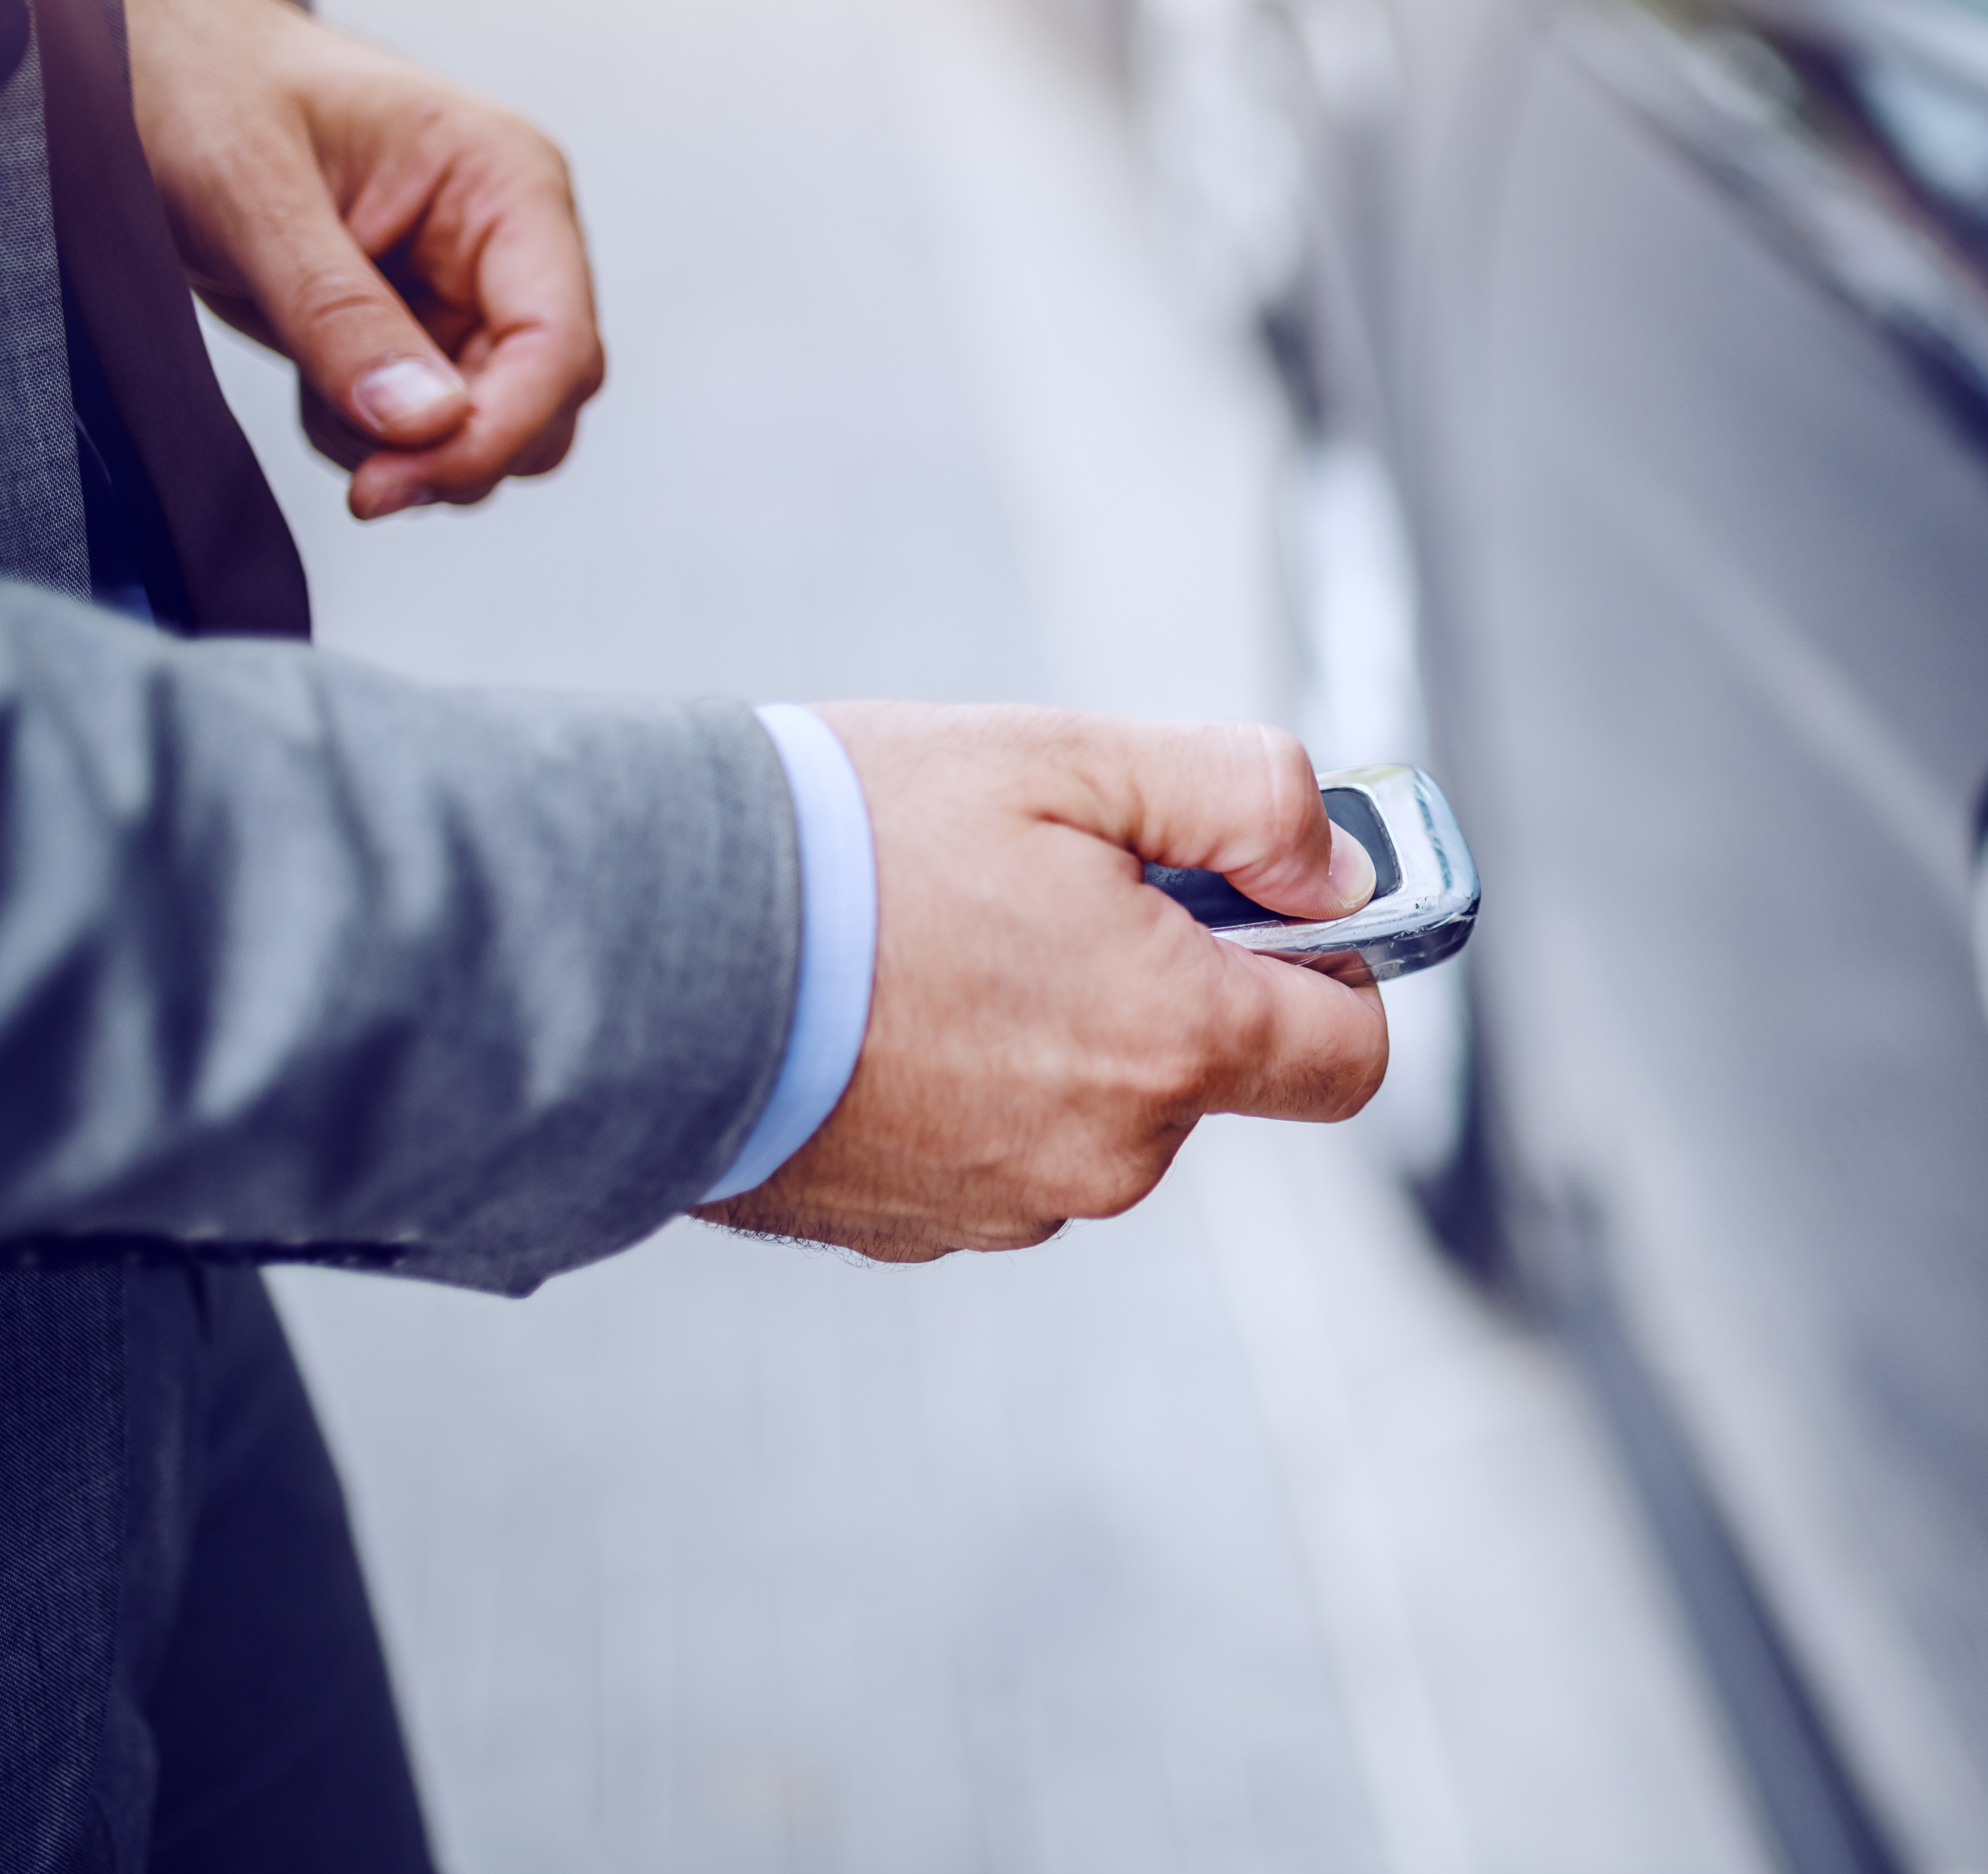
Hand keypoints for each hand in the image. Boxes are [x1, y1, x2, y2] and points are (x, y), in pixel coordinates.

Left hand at [121, 0, 602, 519]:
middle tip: (361, 474)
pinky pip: (431, 427)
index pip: (556, 341)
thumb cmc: (203, 80)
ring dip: (411, 451)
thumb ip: (337, 311)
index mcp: (506, 182)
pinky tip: (318, 384)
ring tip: (319, 395)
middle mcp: (508, 242)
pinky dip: (374, 438)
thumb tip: (420, 423)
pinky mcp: (423, 330)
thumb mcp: (250, 188)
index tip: (399, 480)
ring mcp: (469, 290)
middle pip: (545, 399)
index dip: (497, 429)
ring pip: (494, 427)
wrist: (147, 61)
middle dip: (455, 451)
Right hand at [698, 710, 1389, 1262]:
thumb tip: (1339, 868)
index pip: (1350, 1053)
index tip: (1271, 904)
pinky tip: (886, 1002)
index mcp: (1172, 1043)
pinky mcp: (911, 1228)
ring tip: (942, 934)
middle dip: (1165, 977)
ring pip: (1095, 1108)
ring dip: (1057, 1025)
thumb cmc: (854, 837)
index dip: (1336, 968)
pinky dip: (967, 1079)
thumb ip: (1247, 802)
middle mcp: (1107, 1155)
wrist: (637, 945)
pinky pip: (994, 1147)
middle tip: (1052, 880)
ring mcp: (1004, 1206)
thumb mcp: (1077, 759)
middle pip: (1206, 1070)